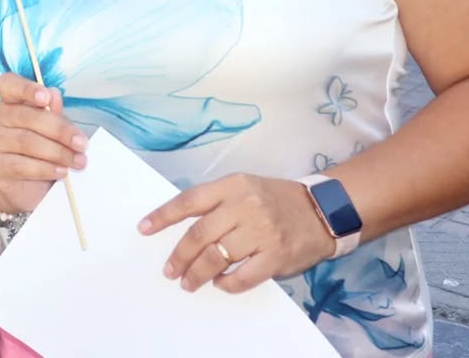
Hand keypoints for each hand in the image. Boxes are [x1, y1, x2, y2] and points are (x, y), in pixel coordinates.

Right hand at [0, 72, 86, 213]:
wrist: (24, 187)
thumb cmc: (40, 151)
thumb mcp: (52, 130)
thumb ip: (53, 113)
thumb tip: (54, 94)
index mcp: (11, 101)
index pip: (9, 84)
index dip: (26, 88)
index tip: (46, 97)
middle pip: (26, 117)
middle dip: (59, 130)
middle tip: (82, 143)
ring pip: (26, 142)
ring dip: (58, 152)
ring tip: (78, 161)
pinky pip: (23, 166)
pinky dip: (46, 169)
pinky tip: (62, 171)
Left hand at [140, 173, 336, 292]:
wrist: (324, 211)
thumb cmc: (276, 200)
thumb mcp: (245, 187)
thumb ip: (217, 202)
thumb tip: (182, 225)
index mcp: (233, 185)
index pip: (189, 200)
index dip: (163, 216)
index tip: (144, 228)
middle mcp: (245, 206)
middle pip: (199, 233)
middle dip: (179, 255)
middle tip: (169, 270)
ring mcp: (262, 231)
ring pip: (217, 256)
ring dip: (198, 273)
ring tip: (188, 282)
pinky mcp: (277, 255)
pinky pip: (244, 275)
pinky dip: (228, 283)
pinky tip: (220, 283)